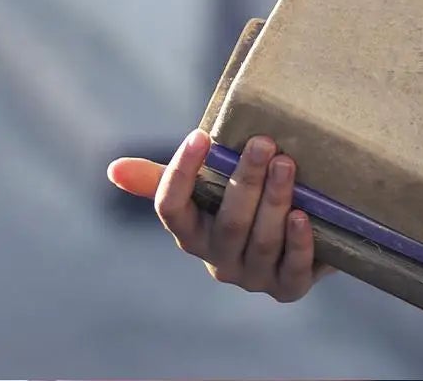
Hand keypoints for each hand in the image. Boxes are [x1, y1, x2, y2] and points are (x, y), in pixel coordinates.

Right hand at [108, 129, 335, 300]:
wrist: (309, 230)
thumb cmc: (249, 200)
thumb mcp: (213, 185)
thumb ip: (168, 177)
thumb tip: (113, 168)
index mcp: (193, 233)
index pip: (172, 210)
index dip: (182, 175)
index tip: (199, 135)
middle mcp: (219, 260)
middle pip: (227, 223)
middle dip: (246, 182)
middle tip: (263, 143)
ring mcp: (253, 276)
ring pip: (261, 242)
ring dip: (274, 202)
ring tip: (287, 164)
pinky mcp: (289, 287)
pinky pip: (292, 270)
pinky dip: (298, 243)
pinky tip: (302, 216)